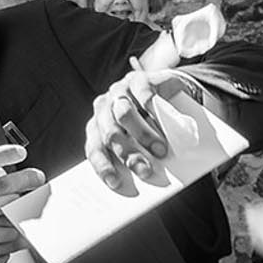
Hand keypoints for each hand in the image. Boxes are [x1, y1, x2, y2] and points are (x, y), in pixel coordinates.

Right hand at [0, 144, 40, 262]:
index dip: (2, 156)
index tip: (19, 152)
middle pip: (0, 187)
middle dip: (25, 179)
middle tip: (39, 177)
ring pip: (8, 213)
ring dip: (29, 205)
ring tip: (42, 200)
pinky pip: (9, 240)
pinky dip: (25, 234)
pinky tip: (36, 229)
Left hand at [84, 68, 201, 193]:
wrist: (167, 90)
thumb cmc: (152, 122)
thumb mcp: (140, 140)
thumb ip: (136, 152)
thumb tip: (145, 174)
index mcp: (98, 126)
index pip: (94, 148)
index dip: (103, 166)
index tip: (115, 183)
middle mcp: (104, 109)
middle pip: (111, 134)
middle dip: (128, 155)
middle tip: (145, 171)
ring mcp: (119, 91)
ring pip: (124, 115)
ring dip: (143, 135)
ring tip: (161, 151)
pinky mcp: (137, 79)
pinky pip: (143, 95)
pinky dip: (152, 109)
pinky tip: (164, 120)